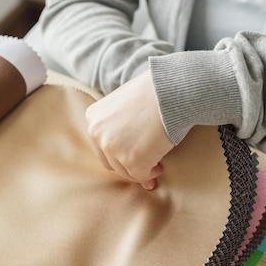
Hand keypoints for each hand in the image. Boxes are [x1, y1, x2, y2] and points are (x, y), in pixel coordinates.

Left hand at [85, 70, 173, 189]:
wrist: (171, 90)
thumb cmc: (153, 93)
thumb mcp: (123, 103)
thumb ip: (117, 124)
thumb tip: (125, 151)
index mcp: (93, 118)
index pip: (101, 146)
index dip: (118, 153)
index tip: (133, 154)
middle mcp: (97, 133)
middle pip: (110, 162)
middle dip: (127, 165)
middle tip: (145, 164)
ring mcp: (113, 147)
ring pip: (125, 171)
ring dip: (139, 171)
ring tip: (155, 166)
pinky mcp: (132, 159)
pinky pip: (141, 175)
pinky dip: (150, 174)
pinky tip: (159, 167)